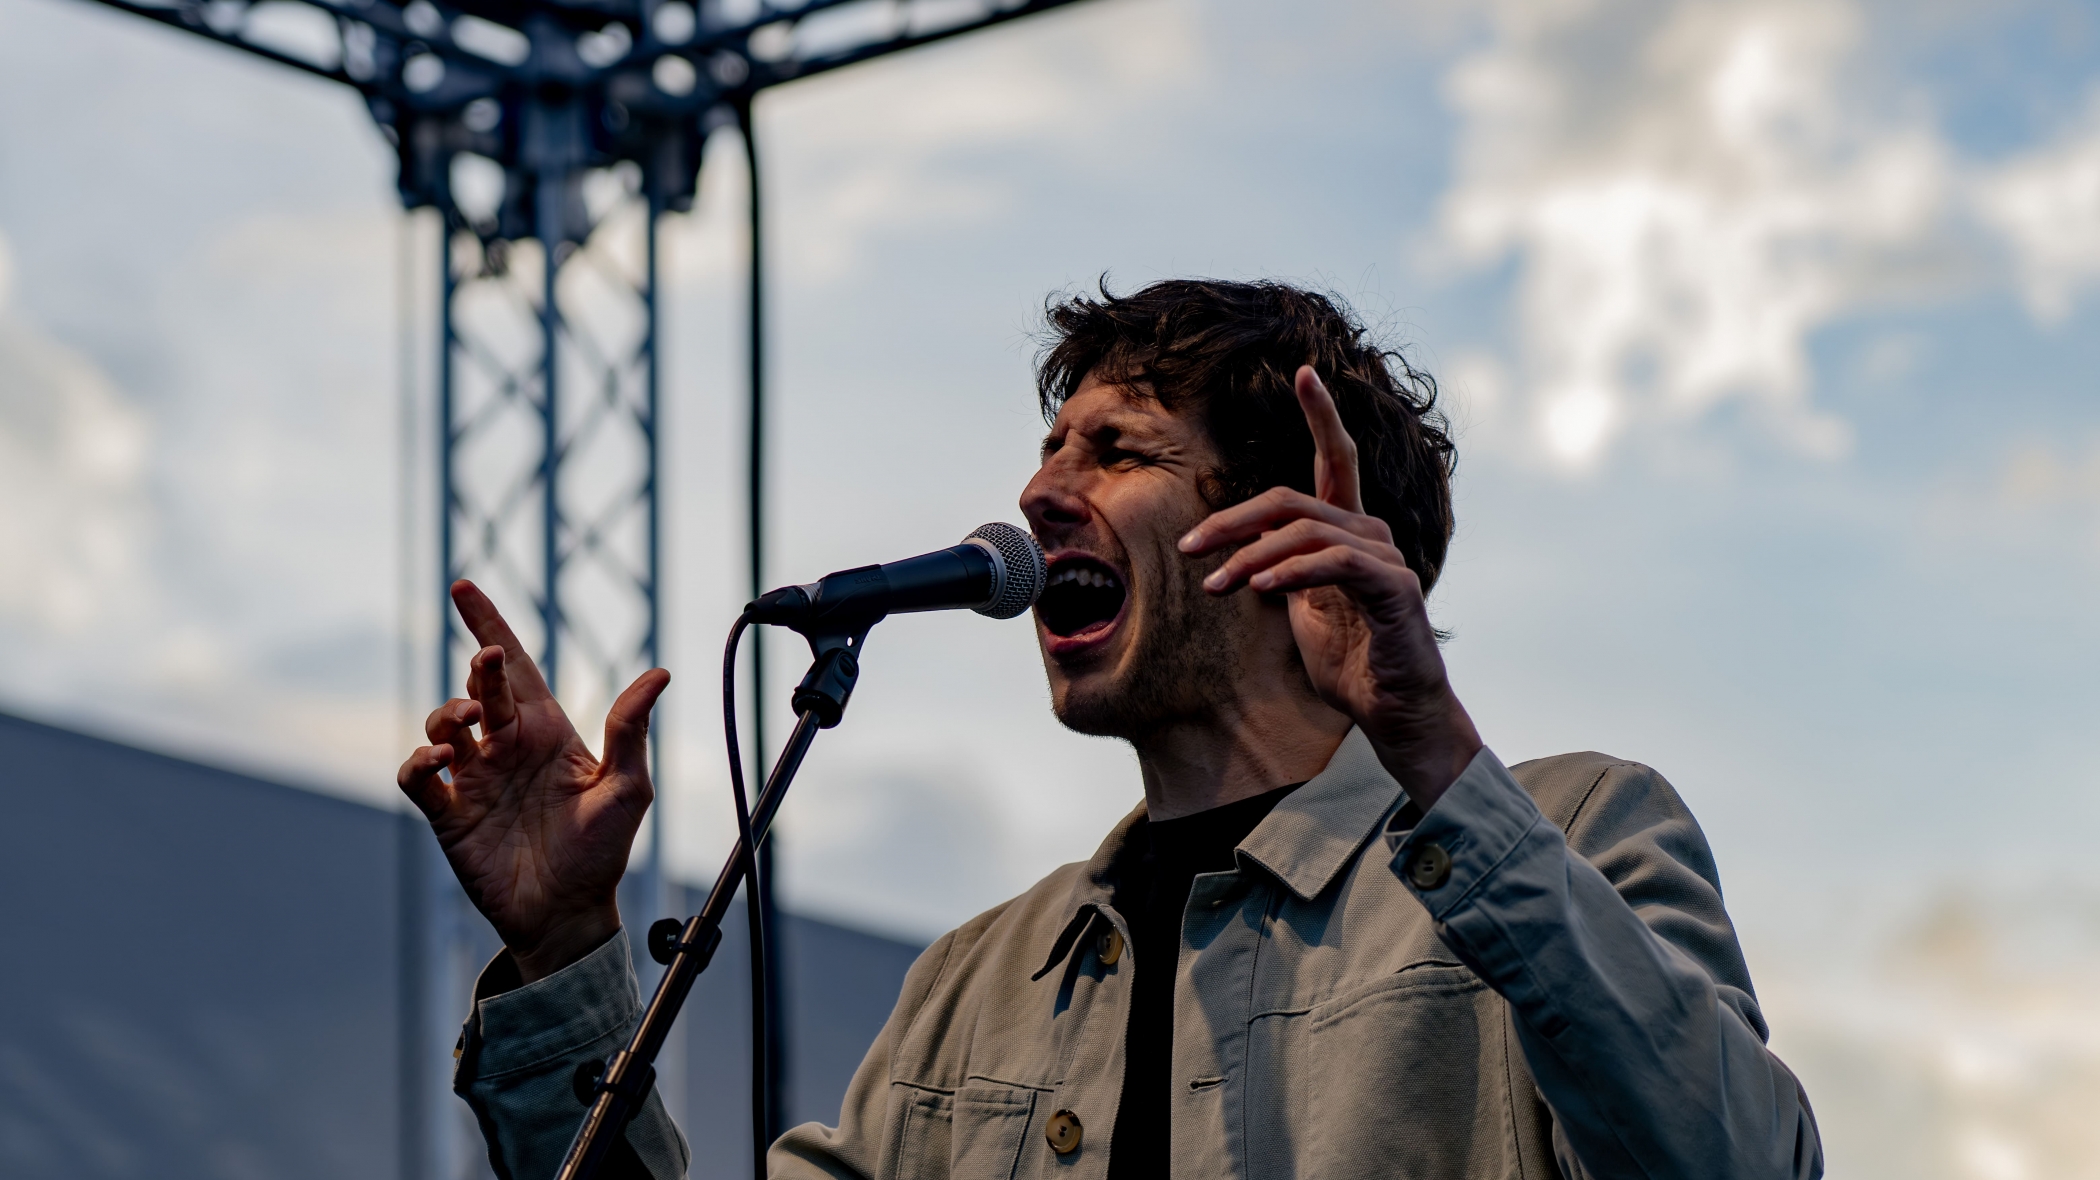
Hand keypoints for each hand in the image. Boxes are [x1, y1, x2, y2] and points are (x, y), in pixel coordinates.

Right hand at [397, 580, 669, 982]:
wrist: (568, 914)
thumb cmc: (602, 852)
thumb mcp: (627, 788)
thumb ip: (631, 731)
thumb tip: (660, 673)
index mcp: (547, 731)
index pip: (514, 666)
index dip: (488, 624)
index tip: (464, 588)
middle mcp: (507, 747)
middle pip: (479, 686)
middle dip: (477, 666)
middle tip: (486, 665)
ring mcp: (475, 778)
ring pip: (442, 723)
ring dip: (448, 712)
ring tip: (470, 724)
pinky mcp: (449, 814)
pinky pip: (417, 777)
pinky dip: (419, 762)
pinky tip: (441, 762)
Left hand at [1178, 366, 1481, 807]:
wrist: (1393, 714)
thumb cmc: (1351, 665)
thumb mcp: (1303, 612)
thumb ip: (1280, 574)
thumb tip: (1240, 557)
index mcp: (1349, 532)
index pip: (1336, 461)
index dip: (1322, 415)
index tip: (1304, 373)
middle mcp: (1372, 533)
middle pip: (1292, 501)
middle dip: (1233, 521)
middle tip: (1191, 549)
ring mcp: (1386, 558)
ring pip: (1305, 531)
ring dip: (1250, 555)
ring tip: (1217, 584)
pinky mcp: (1394, 588)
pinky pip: (1334, 562)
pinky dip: (1290, 571)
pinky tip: (1259, 589)